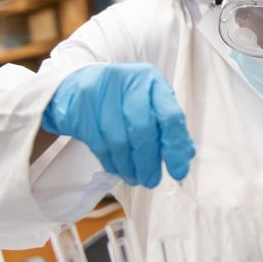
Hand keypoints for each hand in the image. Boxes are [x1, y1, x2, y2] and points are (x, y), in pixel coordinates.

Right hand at [41, 63, 194, 187]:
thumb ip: (168, 127)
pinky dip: (111, 162)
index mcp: (153, 81)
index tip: (178, 171)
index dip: (175, 147)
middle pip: (143, 130)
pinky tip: (117, 168)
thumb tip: (185, 154)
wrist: (76, 87)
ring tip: (134, 177)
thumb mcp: (149, 105)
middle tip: (151, 181)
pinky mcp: (81, 105)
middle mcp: (129, 81)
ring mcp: (102, 91)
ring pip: (119, 140)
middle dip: (148, 162)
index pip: (170, 116)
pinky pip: (99, 144)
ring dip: (128, 166)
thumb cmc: (121, 99)